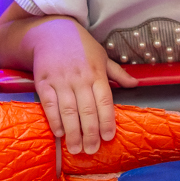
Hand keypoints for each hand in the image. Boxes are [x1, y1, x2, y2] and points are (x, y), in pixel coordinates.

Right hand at [25, 18, 137, 154]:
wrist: (51, 30)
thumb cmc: (80, 45)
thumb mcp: (102, 55)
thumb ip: (118, 73)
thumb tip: (136, 85)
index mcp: (97, 73)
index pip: (105, 101)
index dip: (107, 121)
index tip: (109, 137)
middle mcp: (80, 78)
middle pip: (87, 110)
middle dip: (90, 133)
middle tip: (92, 150)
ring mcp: (61, 80)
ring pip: (68, 111)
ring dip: (73, 132)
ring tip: (76, 149)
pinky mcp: (44, 82)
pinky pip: (49, 105)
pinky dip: (55, 120)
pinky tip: (60, 133)